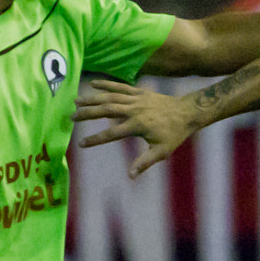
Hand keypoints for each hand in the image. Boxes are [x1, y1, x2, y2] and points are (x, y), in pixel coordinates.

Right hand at [76, 81, 200, 177]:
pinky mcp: (139, 92)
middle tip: (71, 118)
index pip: (111, 134)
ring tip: (75, 101)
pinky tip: (92, 84)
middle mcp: (134, 110)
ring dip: (91, 99)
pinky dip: (106, 84)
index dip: (95, 139)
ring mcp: (136, 99)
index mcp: (137, 126)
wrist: (188, 112)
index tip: (81, 144)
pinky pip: (119, 87)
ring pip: (109, 97)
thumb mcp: (162, 151)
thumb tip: (131, 176)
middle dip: (87, 114)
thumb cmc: (175, 134)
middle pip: (106, 111)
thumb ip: (145, 162)